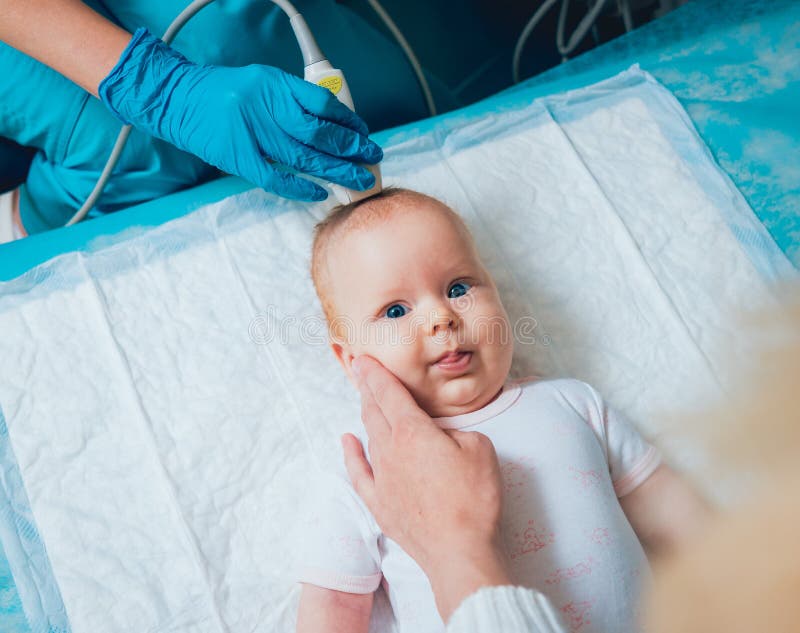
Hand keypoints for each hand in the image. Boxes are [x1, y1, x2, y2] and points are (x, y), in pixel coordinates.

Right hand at [99, 28, 381, 200]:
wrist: (176, 99)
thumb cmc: (222, 92)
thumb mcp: (261, 82)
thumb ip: (293, 101)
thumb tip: (332, 126)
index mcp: (274, 83)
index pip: (322, 103)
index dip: (349, 122)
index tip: (364, 134)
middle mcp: (265, 106)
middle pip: (319, 133)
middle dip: (351, 149)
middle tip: (372, 159)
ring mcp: (251, 133)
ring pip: (304, 157)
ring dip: (336, 171)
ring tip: (359, 179)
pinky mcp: (238, 158)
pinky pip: (276, 178)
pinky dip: (300, 187)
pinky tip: (321, 192)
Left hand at [342, 355, 511, 621]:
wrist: (459, 551)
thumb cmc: (474, 499)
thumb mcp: (479, 448)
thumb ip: (456, 431)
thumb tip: (441, 435)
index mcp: (413, 431)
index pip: (388, 392)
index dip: (375, 373)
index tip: (364, 358)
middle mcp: (390, 450)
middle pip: (373, 410)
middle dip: (367, 387)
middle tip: (360, 370)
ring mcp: (381, 477)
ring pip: (369, 437)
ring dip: (367, 416)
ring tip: (366, 401)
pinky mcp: (379, 503)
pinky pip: (358, 472)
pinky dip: (350, 453)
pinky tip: (346, 441)